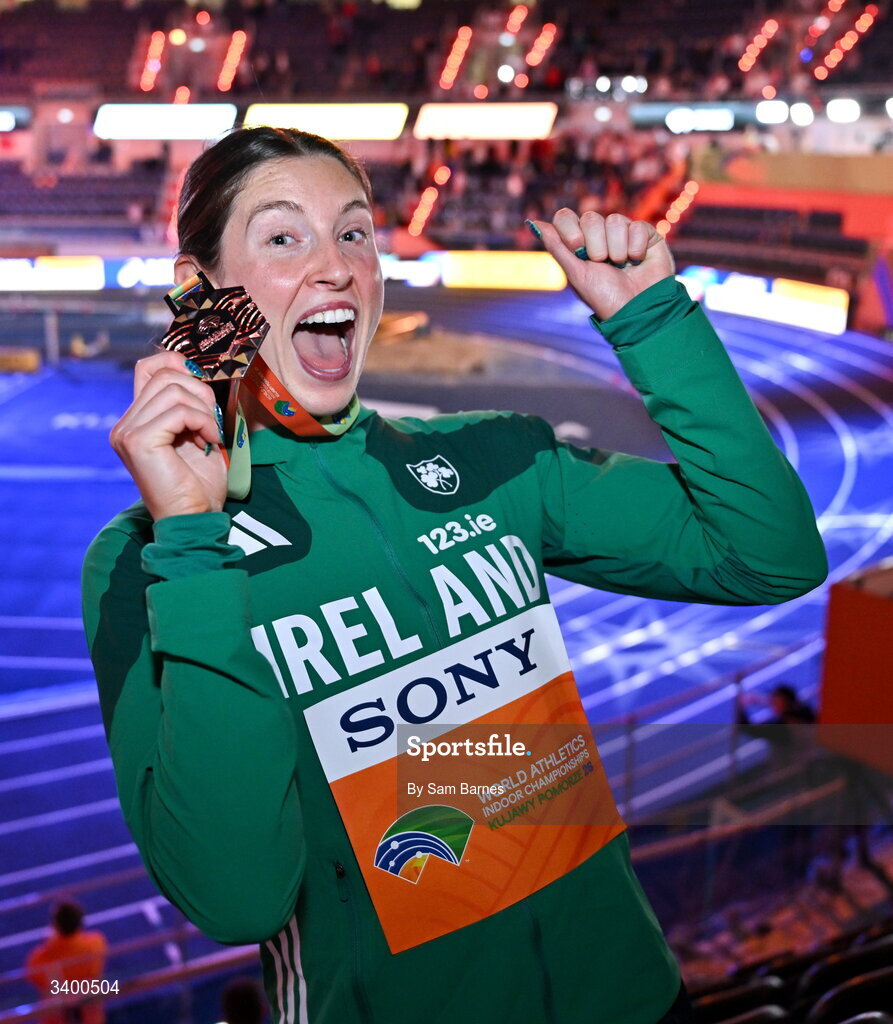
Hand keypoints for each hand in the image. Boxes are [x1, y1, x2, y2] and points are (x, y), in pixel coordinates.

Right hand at [110, 351, 226, 520]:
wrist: (194, 519)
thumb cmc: (199, 483)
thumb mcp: (196, 434)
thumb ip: (190, 404)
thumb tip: (202, 371)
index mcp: (136, 420)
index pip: (147, 368)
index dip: (178, 363)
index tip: (204, 384)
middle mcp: (125, 424)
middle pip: (164, 375)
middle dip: (200, 392)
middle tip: (214, 421)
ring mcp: (127, 432)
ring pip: (172, 389)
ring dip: (203, 410)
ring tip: (211, 435)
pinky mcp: (138, 441)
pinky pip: (178, 411)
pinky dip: (203, 422)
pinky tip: (209, 441)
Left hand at [530, 210, 674, 320]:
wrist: (637, 309)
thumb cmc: (604, 297)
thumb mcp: (576, 274)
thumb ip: (557, 246)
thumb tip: (533, 223)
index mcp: (580, 243)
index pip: (566, 217)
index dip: (570, 229)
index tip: (578, 249)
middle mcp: (600, 234)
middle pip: (590, 217)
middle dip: (596, 245)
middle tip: (602, 262)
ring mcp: (623, 232)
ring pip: (615, 220)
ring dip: (617, 249)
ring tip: (622, 266)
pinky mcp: (646, 234)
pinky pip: (637, 226)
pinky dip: (635, 247)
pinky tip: (637, 261)